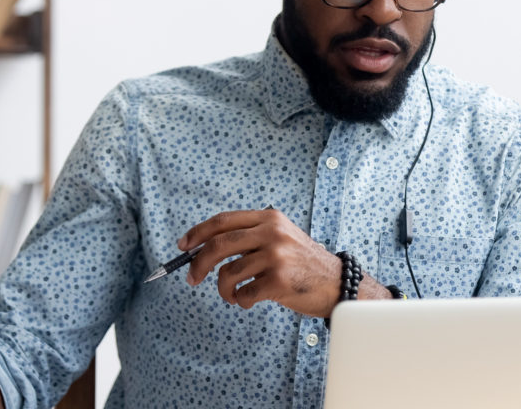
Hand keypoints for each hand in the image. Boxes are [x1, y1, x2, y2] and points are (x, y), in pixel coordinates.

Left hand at [178, 208, 342, 316]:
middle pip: (218, 245)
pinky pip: (243, 294)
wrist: (337, 283)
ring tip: (233, 295)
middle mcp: (272, 233)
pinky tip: (251, 300)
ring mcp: (276, 256)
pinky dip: (241, 301)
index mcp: (269, 218)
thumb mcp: (280, 238)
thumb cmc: (302, 264)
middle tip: (191, 278)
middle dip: (198, 263)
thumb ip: (249, 237)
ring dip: (224, 290)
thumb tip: (203, 248)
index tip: (183, 246)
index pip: (223, 220)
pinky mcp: (279, 281)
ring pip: (228, 273)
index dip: (198, 233)